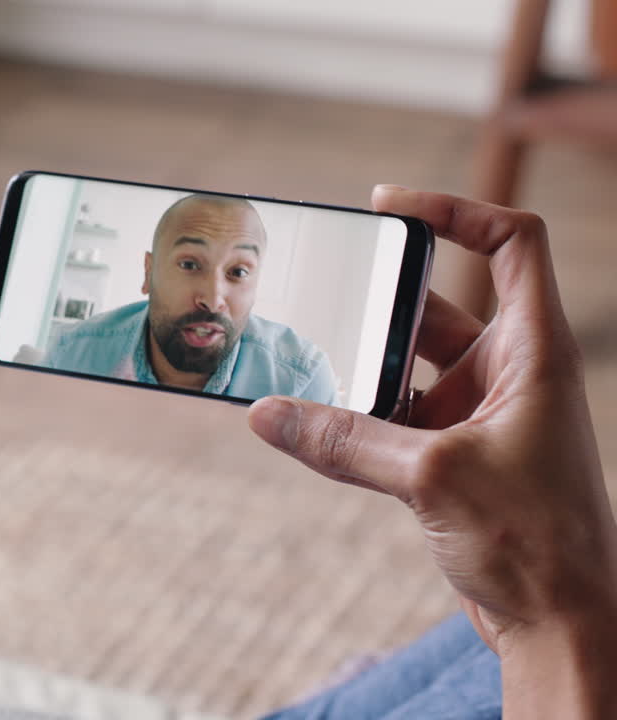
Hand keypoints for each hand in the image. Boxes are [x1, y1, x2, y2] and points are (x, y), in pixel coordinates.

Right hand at [248, 187, 616, 712]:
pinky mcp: (452, 458)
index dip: (456, 210)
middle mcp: (508, 373)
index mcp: (533, 351)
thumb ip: (344, 441)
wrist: (562, 622)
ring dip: (360, 370)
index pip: (511, 244)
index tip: (390, 206)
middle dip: (379, 305)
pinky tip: (311, 425)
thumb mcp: (432, 477)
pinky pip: (391, 420)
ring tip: (304, 366)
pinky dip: (354, 420)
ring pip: (407, 368)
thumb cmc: (538, 541)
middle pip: (437, 306)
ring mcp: (478, 416)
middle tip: (323, 297)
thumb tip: (267, 413)